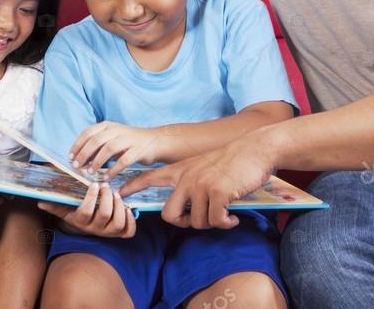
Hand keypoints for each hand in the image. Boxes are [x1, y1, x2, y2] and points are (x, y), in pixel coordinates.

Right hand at [37, 183, 135, 237]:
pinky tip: (127, 208)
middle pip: (104, 214)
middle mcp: (95, 229)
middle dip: (107, 197)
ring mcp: (109, 233)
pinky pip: (129, 232)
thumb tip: (40, 202)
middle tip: (106, 185)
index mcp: (81, 222)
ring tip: (116, 193)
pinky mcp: (120, 234)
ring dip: (119, 206)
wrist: (88, 228)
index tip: (94, 184)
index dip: (91, 198)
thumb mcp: (65, 209)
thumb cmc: (77, 213)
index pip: (86, 211)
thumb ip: (54, 205)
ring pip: (118, 223)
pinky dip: (131, 220)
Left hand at [70, 121, 162, 177]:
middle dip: (84, 154)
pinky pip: (123, 160)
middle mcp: (117, 130)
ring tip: (90, 172)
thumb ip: (97, 146)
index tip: (70, 157)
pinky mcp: (138, 150)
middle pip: (96, 140)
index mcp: (108, 125)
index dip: (77, 145)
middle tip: (77, 166)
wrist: (154, 141)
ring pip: (108, 148)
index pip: (88, 132)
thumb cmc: (128, 142)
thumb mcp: (111, 139)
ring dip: (97, 161)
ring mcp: (128, 139)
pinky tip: (106, 177)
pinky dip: (113, 169)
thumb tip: (79, 158)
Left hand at [119, 128, 276, 229]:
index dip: (133, 187)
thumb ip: (191, 184)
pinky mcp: (217, 192)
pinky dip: (226, 224)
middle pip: (169, 215)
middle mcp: (186, 178)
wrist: (254, 150)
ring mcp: (200, 185)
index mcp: (181, 170)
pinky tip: (233, 218)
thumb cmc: (232, 162)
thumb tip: (187, 212)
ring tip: (224, 213)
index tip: (119, 193)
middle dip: (184, 224)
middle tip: (201, 220)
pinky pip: (215, 221)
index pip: (149, 177)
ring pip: (196, 222)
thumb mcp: (203, 167)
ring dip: (212, 223)